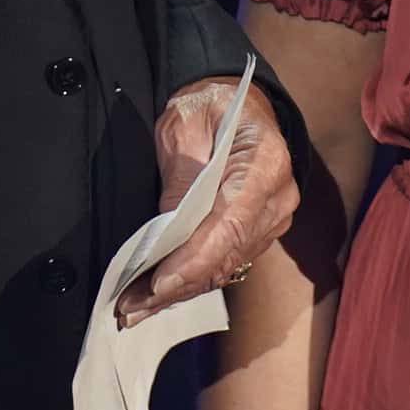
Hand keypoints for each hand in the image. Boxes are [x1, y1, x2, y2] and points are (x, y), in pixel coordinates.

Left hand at [119, 78, 301, 325]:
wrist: (239, 102)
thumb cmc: (211, 106)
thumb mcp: (184, 127)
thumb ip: (179, 179)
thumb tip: (166, 234)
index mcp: (265, 162)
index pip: (230, 225)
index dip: (193, 260)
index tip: (157, 285)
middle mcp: (279, 196)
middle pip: (228, 254)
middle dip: (179, 285)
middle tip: (130, 308)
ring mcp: (275, 217)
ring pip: (228, 265)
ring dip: (182, 289)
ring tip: (136, 307)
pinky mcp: (262, 229)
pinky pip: (228, 261)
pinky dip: (194, 278)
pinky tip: (161, 292)